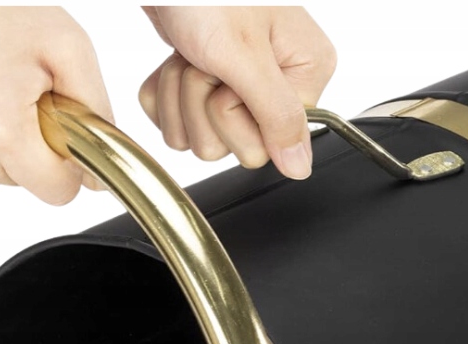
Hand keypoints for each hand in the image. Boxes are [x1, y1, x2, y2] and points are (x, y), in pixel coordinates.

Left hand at [139, 6, 335, 178]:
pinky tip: (174, 56)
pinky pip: (174, 125)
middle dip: (201, 103)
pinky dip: (163, 91)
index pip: (263, 147)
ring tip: (190, 51)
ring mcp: (237, 89)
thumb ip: (277, 115)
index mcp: (304, 76)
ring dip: (179, 94)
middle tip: (205, 58)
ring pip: (196, 139)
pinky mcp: (201, 89)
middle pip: (226, 148)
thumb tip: (301, 167)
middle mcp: (276, 87)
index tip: (230, 74)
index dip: (233, 114)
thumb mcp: (246, 55)